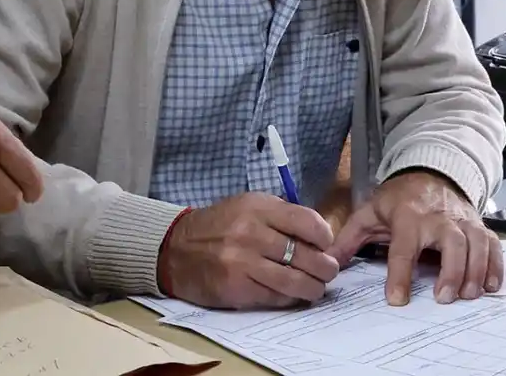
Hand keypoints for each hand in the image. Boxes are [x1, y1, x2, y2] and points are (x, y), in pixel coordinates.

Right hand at [161, 193, 340, 309]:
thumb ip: (281, 217)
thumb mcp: (248, 207)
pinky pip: (276, 298)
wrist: (176, 250)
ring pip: (295, 281)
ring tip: (317, 288)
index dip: (325, 237)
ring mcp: (243, 263)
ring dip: (314, 288)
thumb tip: (320, 237)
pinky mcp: (237, 289)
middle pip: (306, 255)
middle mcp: (251, 233)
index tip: (327, 245)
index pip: (307, 222)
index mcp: (258, 208)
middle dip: (326, 267)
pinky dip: (290, 298)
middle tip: (329, 271)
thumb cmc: (219, 226)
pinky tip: (294, 295)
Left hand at [329, 171, 501, 305]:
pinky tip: (491, 286)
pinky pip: (493, 244)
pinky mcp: (478, 225)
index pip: (403, 247)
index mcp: (408, 217)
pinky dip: (495, 265)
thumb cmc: (398, 198)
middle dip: (450, 271)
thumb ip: (348, 238)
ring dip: (475, 271)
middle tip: (443, 299)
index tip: (397, 300)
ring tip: (468, 296)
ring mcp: (462, 220)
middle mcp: (439, 218)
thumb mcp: (369, 212)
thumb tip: (328, 263)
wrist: (430, 171)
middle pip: (451, 243)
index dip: (400, 274)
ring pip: (476, 244)